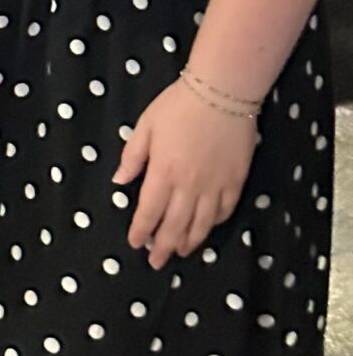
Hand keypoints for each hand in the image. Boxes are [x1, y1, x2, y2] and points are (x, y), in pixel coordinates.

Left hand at [114, 76, 256, 270]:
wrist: (222, 93)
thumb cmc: (178, 106)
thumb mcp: (145, 127)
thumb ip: (132, 157)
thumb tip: (119, 183)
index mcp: (163, 172)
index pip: (149, 212)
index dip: (141, 231)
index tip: (135, 243)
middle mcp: (189, 186)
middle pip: (175, 225)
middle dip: (163, 247)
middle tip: (156, 261)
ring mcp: (215, 186)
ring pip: (201, 224)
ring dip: (189, 242)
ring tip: (180, 252)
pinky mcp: (236, 182)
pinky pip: (224, 211)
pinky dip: (214, 224)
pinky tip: (206, 229)